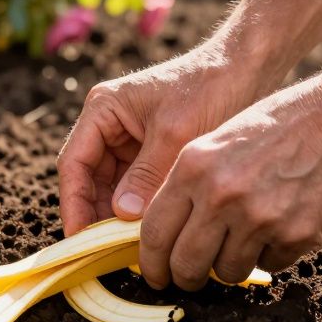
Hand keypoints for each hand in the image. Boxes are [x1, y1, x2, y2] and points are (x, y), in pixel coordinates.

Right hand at [57, 46, 259, 236]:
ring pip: (112, 189)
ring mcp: (130, 141)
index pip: (74, 162)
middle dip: (96, 215)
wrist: (248, 69)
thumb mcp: (176, 133)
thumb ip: (147, 174)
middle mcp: (110, 125)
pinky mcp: (152, 155)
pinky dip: (140, 211)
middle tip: (108, 252)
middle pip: (89, 180)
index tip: (81, 238)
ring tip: (130, 248)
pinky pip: (136, 189)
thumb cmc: (210, 88)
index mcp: (104, 109)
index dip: (73, 202)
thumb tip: (123, 216)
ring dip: (119, 217)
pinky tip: (151, 234)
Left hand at [137, 72, 321, 289]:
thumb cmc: (282, 122)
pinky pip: (270, 265)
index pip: (154, 232)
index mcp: (193, 166)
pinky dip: (272, 253)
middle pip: (187, 264)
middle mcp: (221, 194)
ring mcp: (260, 217)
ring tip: (247, 235)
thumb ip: (191, 183)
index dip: (151, 262)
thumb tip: (169, 234)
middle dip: (187, 277)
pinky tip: (282, 222)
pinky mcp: (298, 234)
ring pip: (228, 271)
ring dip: (233, 263)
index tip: (156, 274)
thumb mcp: (219, 140)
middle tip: (192, 277)